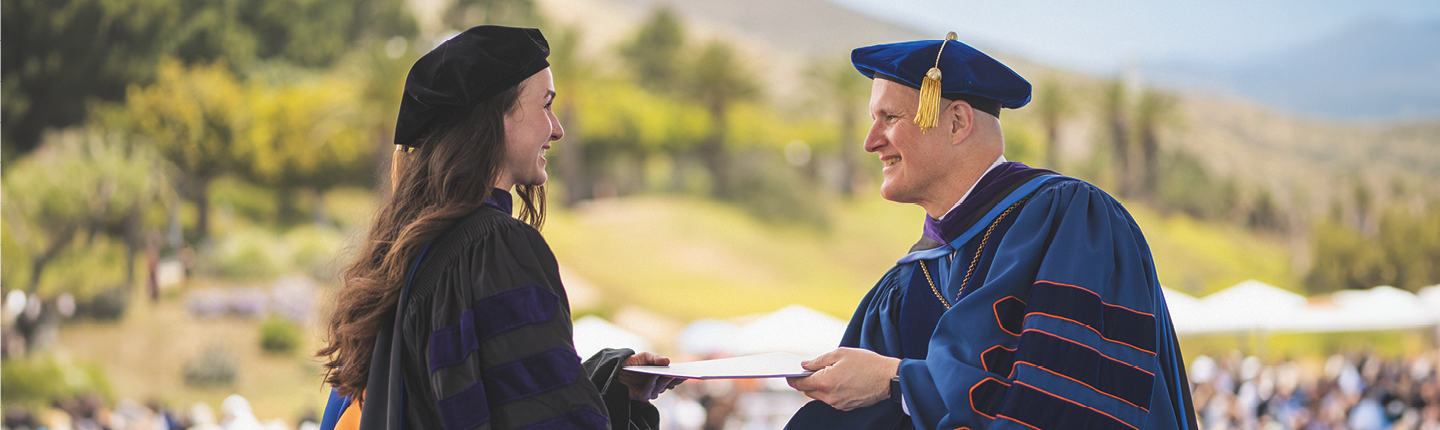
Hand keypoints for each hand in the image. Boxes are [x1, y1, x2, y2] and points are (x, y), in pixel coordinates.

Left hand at [618, 352, 684, 400]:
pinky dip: (651, 383)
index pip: (675, 379)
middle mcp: (658, 386)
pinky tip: (653, 376)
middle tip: (680, 373)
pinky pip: (648, 392)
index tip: (688, 372)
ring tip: (667, 373)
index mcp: (662, 377)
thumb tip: (668, 361)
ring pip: (660, 389)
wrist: (616, 369)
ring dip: (663, 381)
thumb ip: (656, 358)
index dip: (682, 377)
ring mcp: (650, 392)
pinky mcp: (641, 396)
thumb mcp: (645, 357)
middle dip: (675, 379)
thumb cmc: (633, 363)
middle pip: (669, 385)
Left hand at [786, 347, 900, 410]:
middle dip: (805, 381)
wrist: (889, 378)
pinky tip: (838, 380)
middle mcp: (830, 396)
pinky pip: (831, 399)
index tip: (788, 373)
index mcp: (826, 382)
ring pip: (819, 396)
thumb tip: (804, 365)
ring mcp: (838, 404)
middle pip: (808, 391)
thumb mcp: (841, 353)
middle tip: (808, 370)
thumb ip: (819, 360)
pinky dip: (830, 390)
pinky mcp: (846, 407)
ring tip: (827, 372)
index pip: (800, 383)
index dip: (792, 378)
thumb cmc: (867, 363)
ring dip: (819, 386)